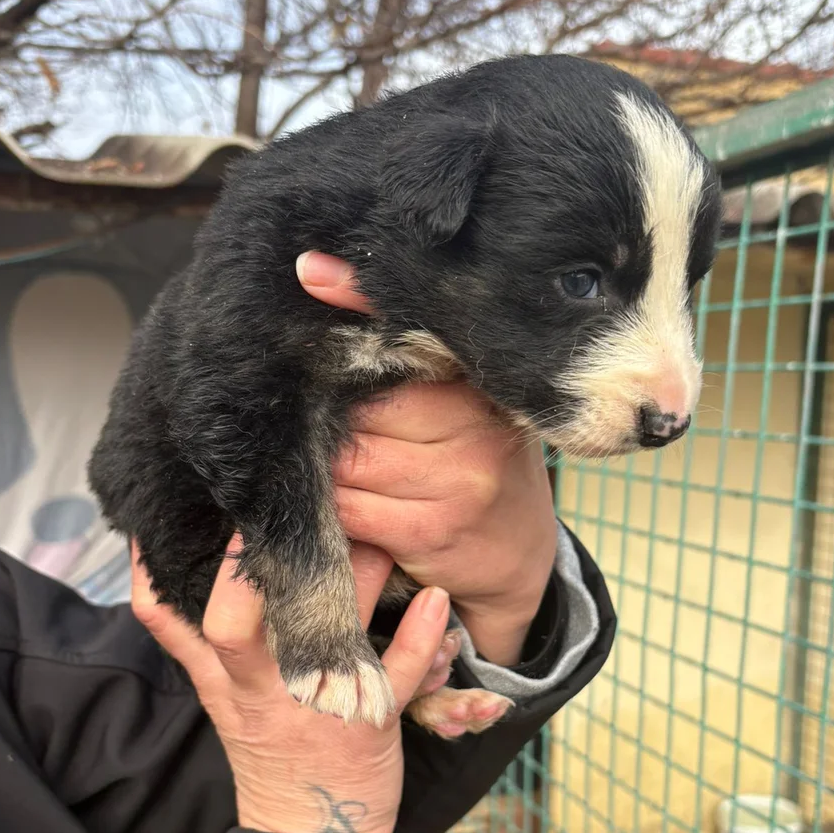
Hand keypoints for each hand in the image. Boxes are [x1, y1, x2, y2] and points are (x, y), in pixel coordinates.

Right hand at [131, 538, 449, 832]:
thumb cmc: (269, 750)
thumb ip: (187, 635)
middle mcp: (262, 689)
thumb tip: (149, 555)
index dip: (162, 570)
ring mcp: (314, 705)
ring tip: (379, 538)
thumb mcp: (218, 693)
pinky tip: (436, 602)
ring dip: (357, 578)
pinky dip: (421, 635)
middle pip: (234, 626)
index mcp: (225, 679)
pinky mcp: (369, 722)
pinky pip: (396, 675)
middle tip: (287, 511)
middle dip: (253, 567)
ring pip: (325, 635)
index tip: (189, 514)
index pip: (170, 621)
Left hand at [297, 251, 558, 665]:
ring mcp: (458, 481)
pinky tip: (343, 504)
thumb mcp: (461, 402)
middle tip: (320, 417)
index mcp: (481, 387)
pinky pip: (350, 509)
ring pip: (349, 459)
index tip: (312, 279)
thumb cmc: (478, 467)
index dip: (354, 323)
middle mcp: (476, 428)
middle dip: (330, 415)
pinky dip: (333, 508)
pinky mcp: (433, 530)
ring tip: (334, 466)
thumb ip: (407, 348)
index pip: (405, 340)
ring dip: (326, 467)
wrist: (522, 561)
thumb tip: (313, 271)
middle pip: (364, 406)